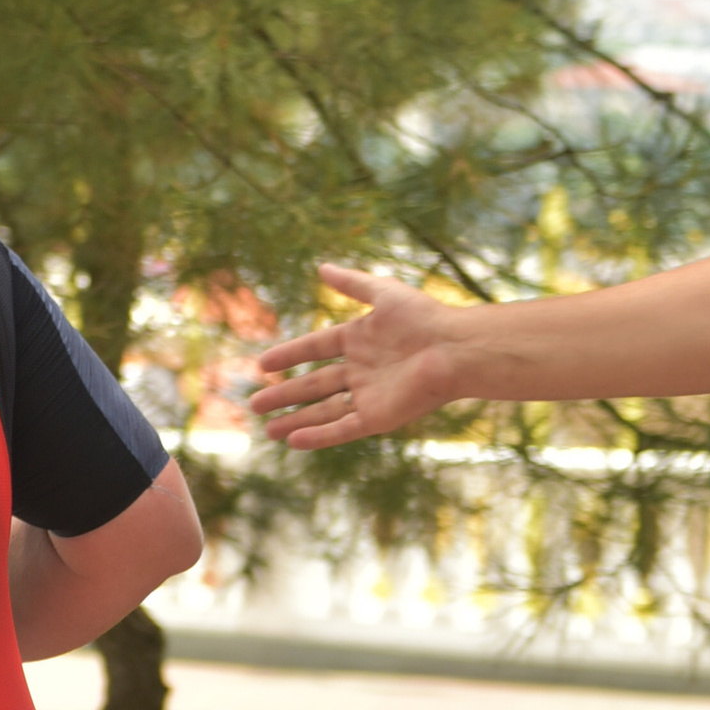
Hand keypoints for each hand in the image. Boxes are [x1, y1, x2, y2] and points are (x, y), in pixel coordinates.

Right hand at [253, 263, 472, 449]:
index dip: (289, 355)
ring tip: (268, 430)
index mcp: (360, 339)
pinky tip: (294, 441)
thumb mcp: (384, 293)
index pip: (316, 348)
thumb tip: (322, 268)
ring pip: (324, 411)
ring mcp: (368, 395)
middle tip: (254, 405)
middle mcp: (361, 369)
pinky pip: (343, 429)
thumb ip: (352, 283)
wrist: (454, 350)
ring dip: (295, 420)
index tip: (262, 365)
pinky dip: (319, 436)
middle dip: (284, 395)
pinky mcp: (378, 418)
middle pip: (314, 385)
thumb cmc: (424, 318)